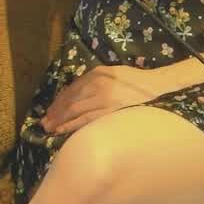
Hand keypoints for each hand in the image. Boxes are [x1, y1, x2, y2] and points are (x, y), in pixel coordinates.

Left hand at [41, 61, 168, 135]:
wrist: (158, 85)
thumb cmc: (136, 81)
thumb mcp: (113, 74)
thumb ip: (95, 81)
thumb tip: (77, 94)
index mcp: (97, 73)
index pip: (72, 89)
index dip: (58, 102)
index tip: (49, 111)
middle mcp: (98, 83)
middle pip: (71, 100)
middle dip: (56, 112)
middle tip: (44, 123)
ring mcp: (105, 97)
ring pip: (76, 110)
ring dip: (61, 120)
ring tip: (50, 128)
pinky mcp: (112, 110)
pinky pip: (88, 119)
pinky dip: (74, 125)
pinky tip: (64, 130)